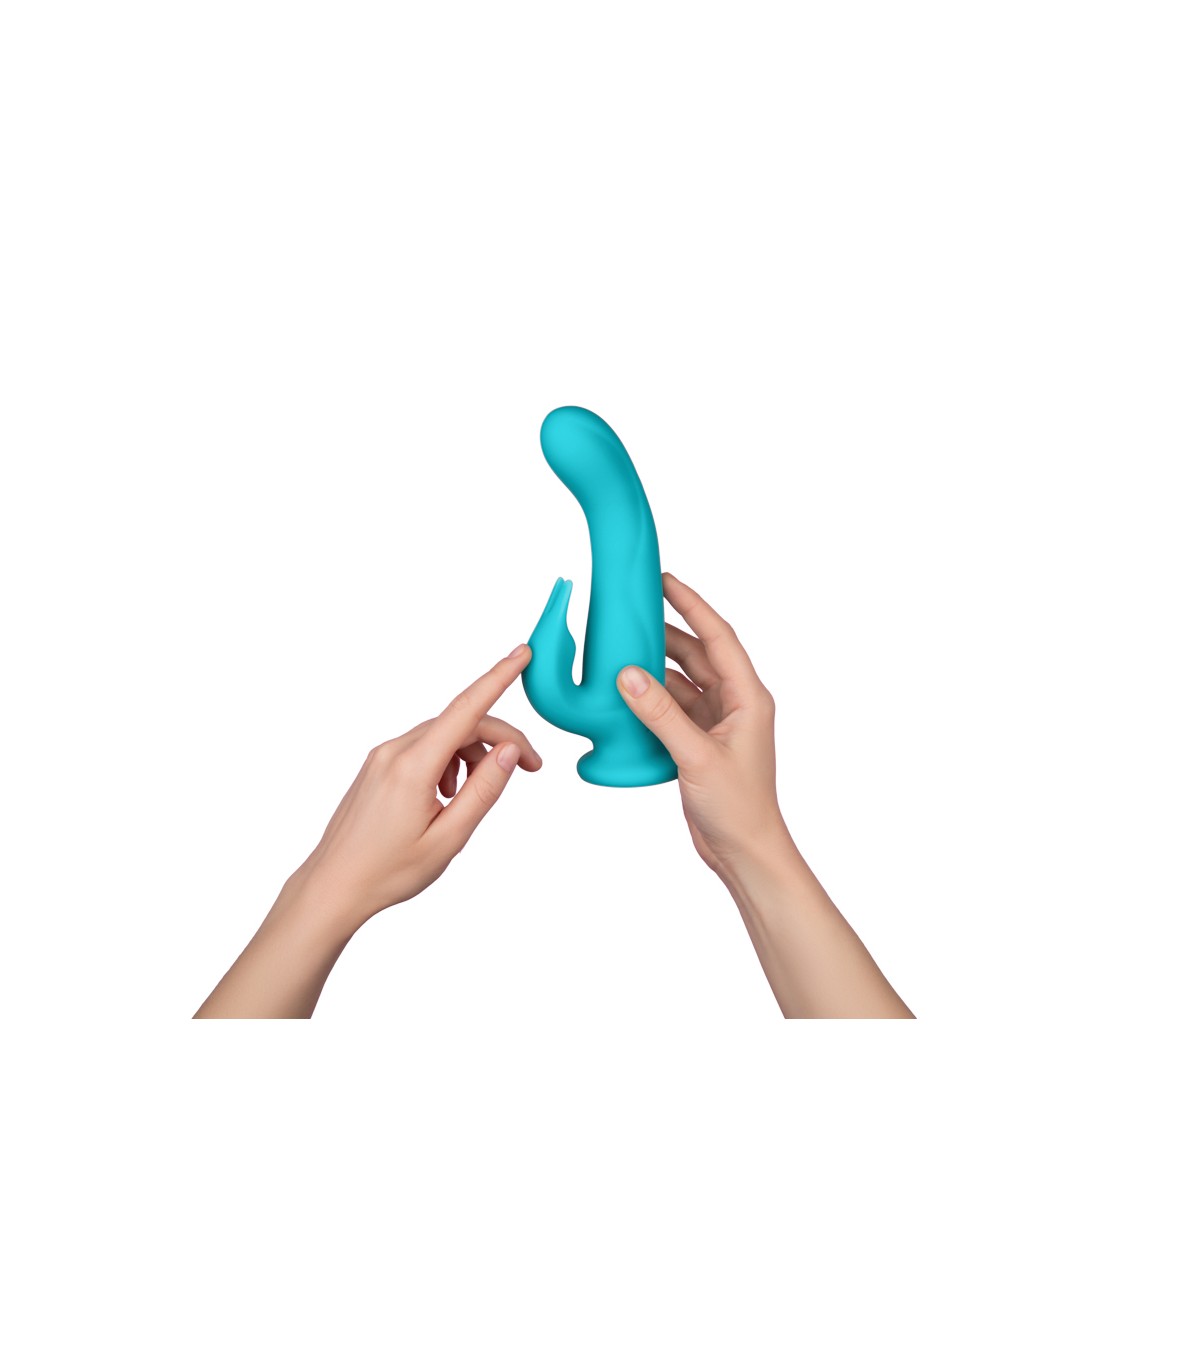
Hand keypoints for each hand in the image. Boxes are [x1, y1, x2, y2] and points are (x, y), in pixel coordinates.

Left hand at [289, 643, 540, 928]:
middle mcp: (395, 751)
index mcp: (412, 767)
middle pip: (461, 724)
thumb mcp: (449, 838)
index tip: (522, 653)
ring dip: (472, 755)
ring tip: (473, 799)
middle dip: (500, 740)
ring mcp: (383, 756)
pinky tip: (448, 798)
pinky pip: (424, 748)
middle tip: (531, 769)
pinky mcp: (378, 765)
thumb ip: (483, 791)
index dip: (498, 677)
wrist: (333, 886)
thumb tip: (509, 752)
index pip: (465, 710)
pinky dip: (448, 763)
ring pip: (444, 736)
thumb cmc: (388, 871)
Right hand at [616, 573, 789, 875]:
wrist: (745, 851)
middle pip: (697, 654)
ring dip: (654, 666)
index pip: (718, 637)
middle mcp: (734, 704)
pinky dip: (650, 698)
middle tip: (633, 609)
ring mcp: (716, 723)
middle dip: (667, 631)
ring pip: (681, 680)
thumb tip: (628, 674)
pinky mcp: (698, 742)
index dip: (692, 605)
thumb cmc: (737, 807)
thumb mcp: (696, 756)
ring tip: (621, 646)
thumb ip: (660, 714)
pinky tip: (625, 692)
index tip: (665, 580)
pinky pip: (672, 707)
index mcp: (748, 697)